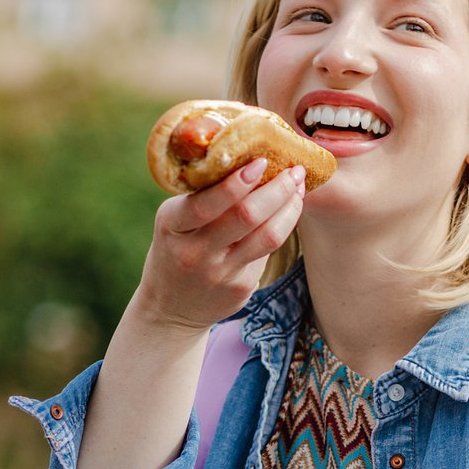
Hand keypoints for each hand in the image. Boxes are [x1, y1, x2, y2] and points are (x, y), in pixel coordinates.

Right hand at [133, 159, 305, 335]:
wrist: (169, 308)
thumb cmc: (177, 248)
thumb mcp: (175, 222)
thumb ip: (204, 197)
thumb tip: (250, 160)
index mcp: (172, 226)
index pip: (207, 203)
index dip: (238, 182)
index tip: (261, 161)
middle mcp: (195, 252)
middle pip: (246, 216)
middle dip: (277, 188)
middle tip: (294, 170)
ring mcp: (219, 273)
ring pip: (268, 235)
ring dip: (290, 206)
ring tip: (298, 187)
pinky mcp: (240, 288)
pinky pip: (268, 251)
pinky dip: (283, 225)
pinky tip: (288, 211)